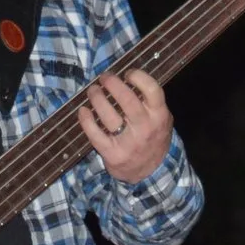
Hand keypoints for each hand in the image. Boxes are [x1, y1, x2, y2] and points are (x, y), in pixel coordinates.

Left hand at [79, 69, 171, 183]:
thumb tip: (126, 79)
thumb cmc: (152, 137)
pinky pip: (95, 134)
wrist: (151, 171)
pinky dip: (86, 120)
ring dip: (97, 98)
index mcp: (159, 115)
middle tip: (104, 78)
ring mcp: (129, 142)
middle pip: (127, 99)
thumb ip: (150, 102)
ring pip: (108, 115)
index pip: (152, 90)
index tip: (127, 73)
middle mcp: (145, 128)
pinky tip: (83, 111)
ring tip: (93, 91)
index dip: (138, 76)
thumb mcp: (160, 119)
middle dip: (112, 84)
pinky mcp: (113, 154)